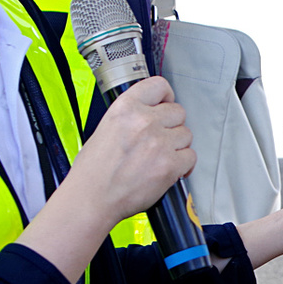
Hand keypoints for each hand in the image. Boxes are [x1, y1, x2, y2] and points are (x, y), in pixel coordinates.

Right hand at [68, 77, 195, 225]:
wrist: (92, 198)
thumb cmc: (94, 170)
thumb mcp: (107, 127)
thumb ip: (132, 116)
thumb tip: (153, 113)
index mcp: (126, 108)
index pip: (159, 85)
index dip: (166, 97)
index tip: (165, 105)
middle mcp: (144, 121)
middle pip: (178, 112)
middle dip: (172, 126)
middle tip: (160, 140)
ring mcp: (159, 143)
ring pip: (186, 135)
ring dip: (177, 146)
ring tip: (160, 157)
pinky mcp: (169, 165)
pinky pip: (190, 157)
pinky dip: (183, 165)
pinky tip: (169, 170)